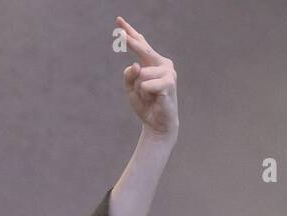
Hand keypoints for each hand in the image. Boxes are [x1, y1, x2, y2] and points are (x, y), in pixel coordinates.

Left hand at [117, 16, 177, 140]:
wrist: (158, 124)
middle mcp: (162, 63)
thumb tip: (135, 65)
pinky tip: (155, 99)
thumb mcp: (131, 89)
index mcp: (153, 63)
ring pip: (139, 74)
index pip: (141, 44)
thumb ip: (129, 75)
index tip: (118, 21)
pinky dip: (144, 94)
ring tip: (149, 97)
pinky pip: (145, 84)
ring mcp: (167, 72)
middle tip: (117, 25)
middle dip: (129, 39)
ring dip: (139, 89)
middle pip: (141, 48)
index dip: (130, 32)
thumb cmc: (145, 105)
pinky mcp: (169, 83)